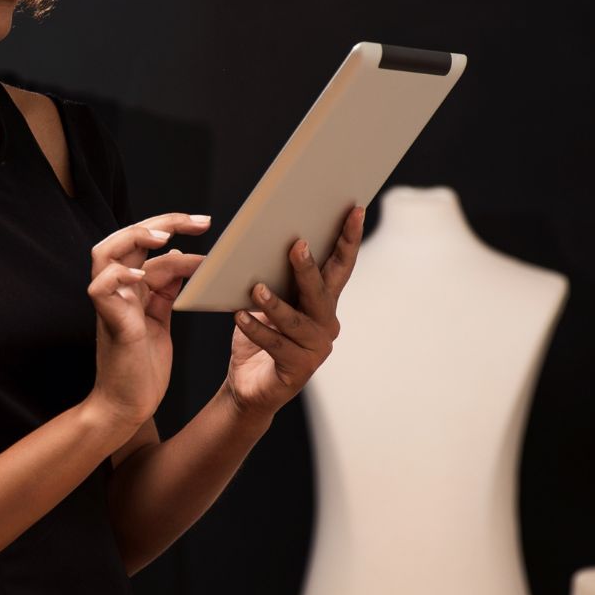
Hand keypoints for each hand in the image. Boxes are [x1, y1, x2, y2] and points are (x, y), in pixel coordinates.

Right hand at [88, 212, 210, 430]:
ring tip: (164, 237)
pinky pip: (101, 287)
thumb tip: (180, 257)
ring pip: (105, 252)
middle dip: (164, 223)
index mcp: (131, 286)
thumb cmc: (141, 366)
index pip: (146, 241)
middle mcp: (117, 289)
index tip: (206, 224)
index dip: (174, 227)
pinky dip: (117, 275)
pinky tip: (141, 274)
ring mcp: (110, 303)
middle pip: (127, 237)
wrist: (127, 404)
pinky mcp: (108, 321)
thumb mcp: (160, 318)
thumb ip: (165, 288)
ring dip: (134, 238)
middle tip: (202, 222)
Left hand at [225, 205, 363, 419]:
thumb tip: (262, 241)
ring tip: (256, 287)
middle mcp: (326, 323)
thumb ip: (271, 278)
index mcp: (323, 301)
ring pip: (296, 320)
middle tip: (297, 244)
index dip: (349, 238)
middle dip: (309, 267)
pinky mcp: (299, 369)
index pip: (339, 265)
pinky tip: (239, 317)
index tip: (355, 209)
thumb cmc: (258, 337)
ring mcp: (315, 348)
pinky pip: (276, 345)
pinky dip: (257, 330)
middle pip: (322, 290)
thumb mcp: (264, 303)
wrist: (247, 386)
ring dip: (275, 303)